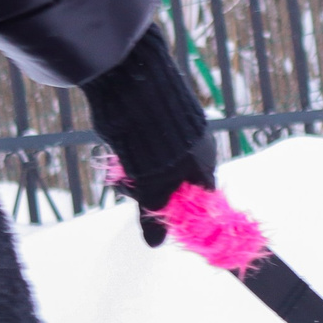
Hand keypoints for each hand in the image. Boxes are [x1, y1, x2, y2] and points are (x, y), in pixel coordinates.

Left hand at [79, 23, 215, 246]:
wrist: (133, 80)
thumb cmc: (147, 134)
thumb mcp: (147, 182)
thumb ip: (153, 212)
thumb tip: (155, 243)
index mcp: (203, 162)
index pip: (201, 198)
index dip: (179, 212)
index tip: (156, 215)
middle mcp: (197, 145)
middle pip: (178, 183)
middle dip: (151, 191)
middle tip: (128, 188)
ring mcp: (180, 129)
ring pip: (160, 164)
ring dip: (139, 173)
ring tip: (118, 170)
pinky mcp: (162, 114)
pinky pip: (151, 144)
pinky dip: (135, 152)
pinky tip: (120, 148)